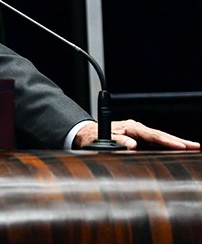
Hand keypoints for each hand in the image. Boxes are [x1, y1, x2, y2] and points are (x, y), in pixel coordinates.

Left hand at [73, 119, 199, 149]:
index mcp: (130, 127)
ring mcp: (138, 134)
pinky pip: (155, 143)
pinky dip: (167, 146)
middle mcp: (136, 129)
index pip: (153, 135)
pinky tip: (178, 150)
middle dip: (179, 141)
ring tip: (193, 148)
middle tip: (196, 146)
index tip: (180, 146)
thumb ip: (117, 142)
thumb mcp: (102, 140)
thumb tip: (132, 145)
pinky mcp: (138, 140)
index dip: (167, 141)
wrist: (87, 134)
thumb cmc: (93, 136)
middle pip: (161, 135)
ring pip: (160, 139)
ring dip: (176, 144)